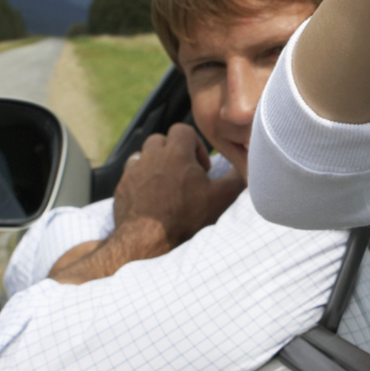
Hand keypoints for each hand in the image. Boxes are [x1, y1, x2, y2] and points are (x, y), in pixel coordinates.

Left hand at [50, 124, 243, 284]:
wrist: (148, 241)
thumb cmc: (186, 218)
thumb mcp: (221, 198)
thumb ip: (236, 178)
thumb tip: (248, 167)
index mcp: (176, 153)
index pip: (183, 130)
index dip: (194, 145)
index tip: (200, 168)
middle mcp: (152, 156)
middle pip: (161, 140)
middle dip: (172, 152)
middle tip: (183, 174)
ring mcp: (134, 171)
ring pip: (143, 155)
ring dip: (155, 165)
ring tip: (166, 185)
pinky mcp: (121, 187)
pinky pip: (130, 175)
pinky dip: (140, 181)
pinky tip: (150, 198)